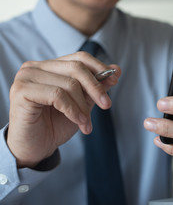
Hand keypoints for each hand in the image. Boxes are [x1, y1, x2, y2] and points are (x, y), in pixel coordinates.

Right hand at [7, 52, 120, 167]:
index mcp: (50, 67)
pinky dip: (73, 110)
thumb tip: (116, 69)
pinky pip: (57, 95)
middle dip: (96, 87)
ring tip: (87, 124)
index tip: (115, 80)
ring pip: (69, 84)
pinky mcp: (21, 91)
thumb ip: (96, 86)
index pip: (79, 58)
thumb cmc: (55, 125)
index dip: (99, 68)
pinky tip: (79, 122)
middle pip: (76, 67)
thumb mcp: (82, 104)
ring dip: (83, 106)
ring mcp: (26, 77)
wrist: (35, 148)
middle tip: (107, 104)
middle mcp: (35, 67)